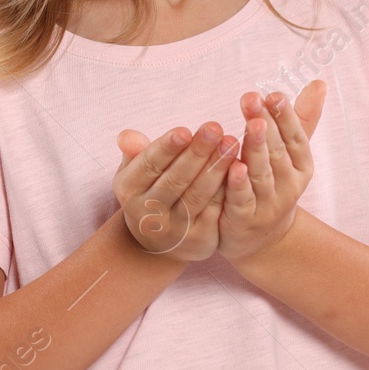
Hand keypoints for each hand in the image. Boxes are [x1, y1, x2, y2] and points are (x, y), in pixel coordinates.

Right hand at [114, 123, 241, 262]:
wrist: (158, 241)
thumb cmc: (149, 191)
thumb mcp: (135, 172)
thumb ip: (134, 151)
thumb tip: (128, 136)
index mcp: (129, 191)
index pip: (149, 166)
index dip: (166, 148)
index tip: (185, 130)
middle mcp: (148, 213)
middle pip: (175, 180)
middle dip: (197, 153)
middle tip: (215, 129)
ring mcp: (175, 230)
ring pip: (198, 196)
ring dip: (216, 168)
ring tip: (231, 143)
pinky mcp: (200, 240)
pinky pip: (216, 210)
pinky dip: (228, 189)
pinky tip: (240, 168)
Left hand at [217, 81, 326, 262]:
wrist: (262, 239)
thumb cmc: (274, 183)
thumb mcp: (290, 154)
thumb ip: (301, 119)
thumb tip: (319, 83)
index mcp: (301, 165)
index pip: (296, 137)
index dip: (286, 116)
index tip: (274, 94)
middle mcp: (289, 185)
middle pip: (277, 151)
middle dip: (265, 124)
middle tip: (252, 98)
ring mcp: (268, 204)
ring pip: (261, 173)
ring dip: (255, 148)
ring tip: (250, 124)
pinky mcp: (245, 219)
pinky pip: (242, 200)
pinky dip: (239, 184)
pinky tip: (233, 167)